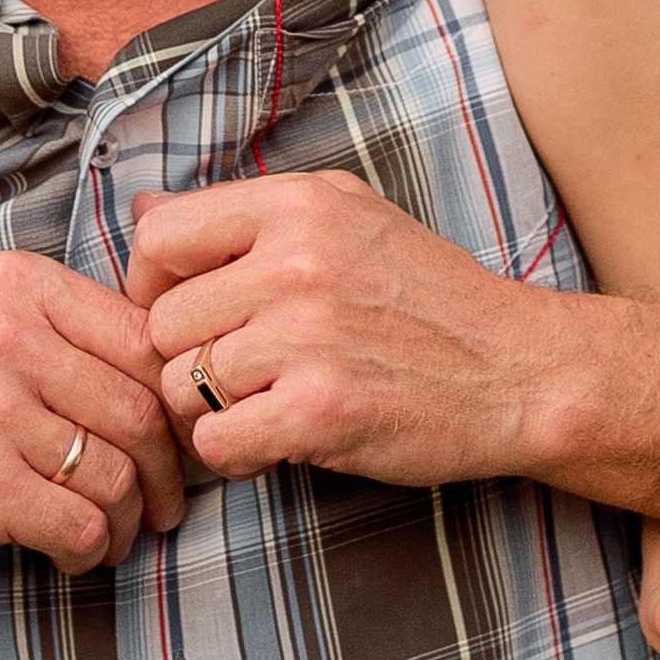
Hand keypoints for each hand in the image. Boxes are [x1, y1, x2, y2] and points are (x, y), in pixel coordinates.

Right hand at [0, 251, 188, 576]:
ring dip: (129, 519)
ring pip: (115, 475)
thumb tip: (182, 364)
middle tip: (165, 500)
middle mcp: (2, 337)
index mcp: (15, 283)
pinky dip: (92, 550)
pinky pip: (80, 525)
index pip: (143, 337)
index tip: (178, 434)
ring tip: (117, 531)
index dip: (176, 397)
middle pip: (139, 409)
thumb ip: (69, 327)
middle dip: (165, 470)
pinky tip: (78, 551)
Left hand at [125, 170, 567, 488]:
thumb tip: (140, 207)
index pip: (159, 238)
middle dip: (190, 355)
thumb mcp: (346, 217)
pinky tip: (275, 437)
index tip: (181, 311)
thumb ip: (243, 213)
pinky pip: (217, 441)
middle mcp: (296, 264)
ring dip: (213, 408)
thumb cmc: (429, 296)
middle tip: (239, 371)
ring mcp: (307, 339)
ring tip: (265, 402)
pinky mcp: (320, 412)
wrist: (519, 370)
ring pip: (184, 386)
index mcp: (297, 207)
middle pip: (164, 323)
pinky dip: (235, 452)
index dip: (150, 283)